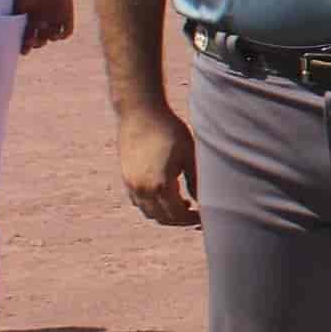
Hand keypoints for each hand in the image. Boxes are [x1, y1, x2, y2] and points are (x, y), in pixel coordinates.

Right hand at [12, 0, 75, 52]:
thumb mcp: (19, 4)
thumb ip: (14, 18)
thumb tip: (4, 33)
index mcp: (29, 20)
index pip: (26, 38)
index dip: (24, 46)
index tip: (23, 50)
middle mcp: (42, 23)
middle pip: (39, 41)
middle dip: (35, 44)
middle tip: (31, 41)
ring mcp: (54, 21)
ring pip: (51, 37)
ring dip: (47, 38)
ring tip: (43, 28)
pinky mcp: (67, 17)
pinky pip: (67, 32)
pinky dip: (62, 35)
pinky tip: (57, 34)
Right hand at [115, 104, 199, 227]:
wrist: (140, 112)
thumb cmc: (170, 130)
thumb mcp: (189, 156)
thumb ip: (196, 181)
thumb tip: (204, 202)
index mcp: (161, 185)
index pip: (178, 215)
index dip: (192, 219)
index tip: (204, 215)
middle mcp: (143, 189)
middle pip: (162, 218)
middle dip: (180, 219)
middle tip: (196, 214)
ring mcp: (131, 184)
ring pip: (148, 212)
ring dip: (165, 214)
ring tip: (182, 204)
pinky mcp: (126, 177)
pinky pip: (138, 201)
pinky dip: (152, 205)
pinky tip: (165, 194)